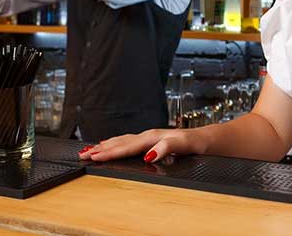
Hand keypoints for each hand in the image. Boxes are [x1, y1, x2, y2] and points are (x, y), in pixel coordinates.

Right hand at [78, 127, 207, 162]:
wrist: (209, 139)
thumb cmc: (197, 142)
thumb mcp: (185, 145)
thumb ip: (167, 147)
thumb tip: (149, 154)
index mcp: (154, 137)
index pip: (127, 146)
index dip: (109, 152)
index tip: (93, 156)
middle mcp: (150, 135)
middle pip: (121, 142)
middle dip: (101, 148)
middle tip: (82, 154)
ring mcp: (151, 137)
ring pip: (124, 140)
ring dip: (107, 145)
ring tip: (91, 149)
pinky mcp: (154, 141)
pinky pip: (130, 141)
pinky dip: (118, 143)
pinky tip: (114, 145)